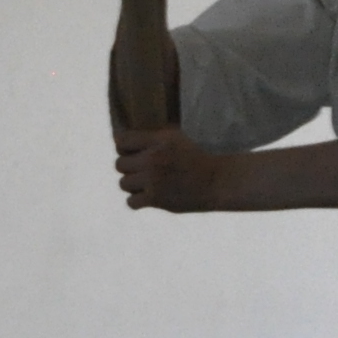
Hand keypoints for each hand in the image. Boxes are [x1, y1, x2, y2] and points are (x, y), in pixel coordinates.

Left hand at [114, 126, 233, 213]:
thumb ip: (155, 136)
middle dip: (128, 166)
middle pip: (119, 164)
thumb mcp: (178, 137)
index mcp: (159, 140)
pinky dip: (137, 200)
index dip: (123, 146)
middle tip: (139, 169)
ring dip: (132, 184)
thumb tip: (131, 135)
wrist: (218, 180)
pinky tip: (146, 196)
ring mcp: (153, 180)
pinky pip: (131, 202)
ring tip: (144, 183)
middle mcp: (152, 159)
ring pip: (123, 183)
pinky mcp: (156, 199)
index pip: (122, 140)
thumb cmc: (200, 157)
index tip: (129, 151)